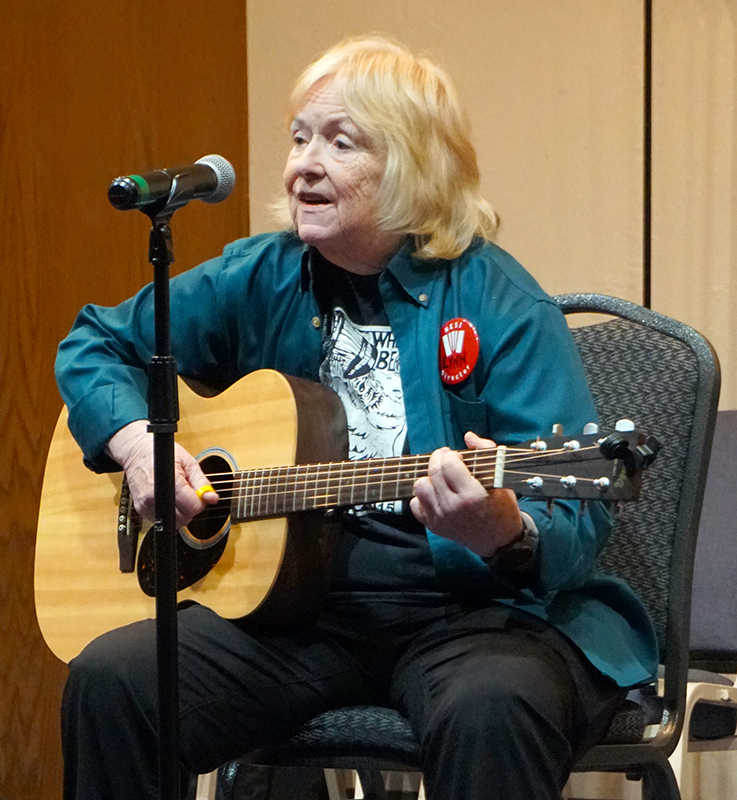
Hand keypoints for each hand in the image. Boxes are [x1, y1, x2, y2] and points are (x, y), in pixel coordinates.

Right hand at [106, 420, 219, 527]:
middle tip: (188, 494)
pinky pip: (161, 520)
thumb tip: (212, 498)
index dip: (200, 502)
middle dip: (190, 509)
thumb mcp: (188, 463)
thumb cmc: (163, 454)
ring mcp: (146, 505)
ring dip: (180, 513)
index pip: (193, 508)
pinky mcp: (140, 509)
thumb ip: (202, 482)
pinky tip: (167, 499)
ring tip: (177, 495)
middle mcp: (156, 497)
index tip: (197, 493)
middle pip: (184, 519)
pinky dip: (168, 513)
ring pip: (173, 522)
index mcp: (170, 484)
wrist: (137, 452)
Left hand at [410, 431, 522, 556]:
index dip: (450, 454)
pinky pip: (415, 505)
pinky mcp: (434, 527)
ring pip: (420, 487)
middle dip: (438, 459)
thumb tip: (468, 437)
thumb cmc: (502, 508)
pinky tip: (436, 494)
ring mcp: (441, 518)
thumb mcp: (501, 478)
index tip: (456, 455)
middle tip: (446, 459)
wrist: (500, 542)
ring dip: (429, 478)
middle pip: (433, 472)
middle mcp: (453, 507)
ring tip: (441, 478)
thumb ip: (486, 452)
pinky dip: (423, 496)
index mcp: (472, 495)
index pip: (449, 464)